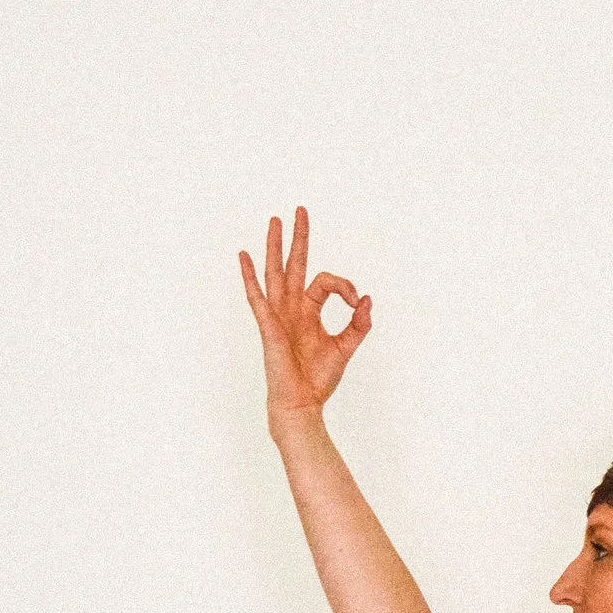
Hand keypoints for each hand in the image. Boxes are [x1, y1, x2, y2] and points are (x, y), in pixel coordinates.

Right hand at [240, 205, 369, 417]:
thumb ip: (359, 324)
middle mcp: (291, 308)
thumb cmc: (318, 378)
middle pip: (294, 265)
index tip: (359, 303)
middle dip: (299, 238)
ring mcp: (278, 315)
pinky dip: (250, 276)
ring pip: (275, 273)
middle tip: (301, 210)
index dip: (346, 287)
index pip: (326, 282)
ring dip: (274, 246)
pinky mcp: (269, 326)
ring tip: (275, 220)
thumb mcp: (346, 347)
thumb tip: (368, 300)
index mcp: (308, 311)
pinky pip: (257, 297)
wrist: (302, 403)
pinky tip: (243, 256)